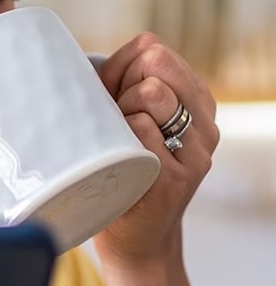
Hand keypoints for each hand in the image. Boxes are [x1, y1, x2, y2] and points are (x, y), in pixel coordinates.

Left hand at [95, 33, 219, 264]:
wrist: (134, 237)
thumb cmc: (119, 168)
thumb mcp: (126, 118)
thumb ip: (117, 83)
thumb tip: (81, 55)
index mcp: (196, 102)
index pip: (151, 49)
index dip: (119, 68)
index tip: (112, 99)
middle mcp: (205, 124)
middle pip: (153, 63)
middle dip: (120, 87)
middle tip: (114, 123)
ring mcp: (195, 152)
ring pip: (150, 94)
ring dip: (118, 111)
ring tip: (116, 142)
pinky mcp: (175, 179)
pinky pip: (139, 129)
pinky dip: (117, 138)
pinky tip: (117, 162)